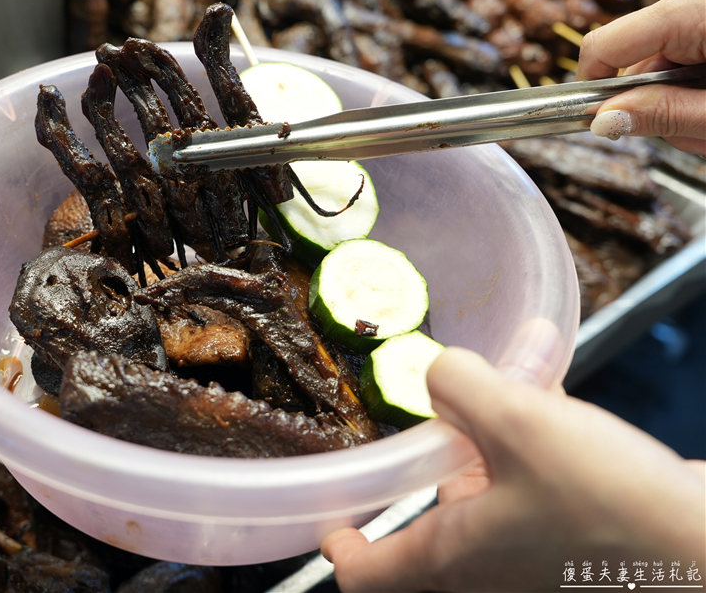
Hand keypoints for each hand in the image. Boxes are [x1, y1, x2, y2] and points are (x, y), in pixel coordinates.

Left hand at [321, 347, 705, 591]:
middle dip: (435, 458)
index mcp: (454, 560)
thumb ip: (462, 388)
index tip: (333, 522)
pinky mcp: (583, 539)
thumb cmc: (613, 510)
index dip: (343, 549)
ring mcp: (539, 558)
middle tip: (436, 411)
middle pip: (434, 519)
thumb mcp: (520, 424)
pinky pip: (539, 485)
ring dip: (492, 436)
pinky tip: (552, 380)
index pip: (368, 577)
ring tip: (508, 375)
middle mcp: (490, 570)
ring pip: (491, 492)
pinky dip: (538, 439)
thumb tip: (437, 373)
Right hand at [577, 0, 704, 154]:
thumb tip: (604, 119)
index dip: (592, 88)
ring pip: (661, 60)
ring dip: (683, 97)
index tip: (599, 121)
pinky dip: (697, 81)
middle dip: (658, 103)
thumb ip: (666, 115)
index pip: (604, 45)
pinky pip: (684, 48)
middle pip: (636, 60)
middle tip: (701, 130)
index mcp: (694, 8)